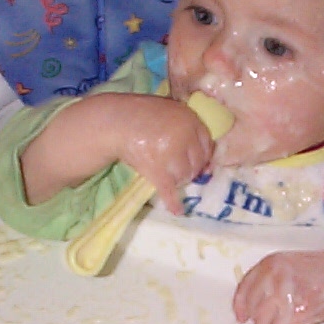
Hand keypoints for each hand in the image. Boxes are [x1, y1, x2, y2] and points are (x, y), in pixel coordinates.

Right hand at [116, 96, 214, 213]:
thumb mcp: (170, 111)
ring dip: (179, 180)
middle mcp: (184, 137)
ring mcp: (171, 154)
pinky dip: (173, 202)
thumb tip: (206, 162)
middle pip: (198, 162)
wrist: (116, 123)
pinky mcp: (157, 170)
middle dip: (191, 168)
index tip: (201, 162)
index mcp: (189, 119)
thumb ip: (187, 128)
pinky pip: (169, 190)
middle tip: (180, 169)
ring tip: (169, 177)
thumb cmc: (142, 115)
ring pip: (185, 176)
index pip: (207, 143)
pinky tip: (178, 211)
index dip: (204, 155)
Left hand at [232, 244, 323, 323]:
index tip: (241, 318)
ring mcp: (284, 296)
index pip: (244, 289)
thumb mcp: (287, 265)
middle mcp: (273, 279)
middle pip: (252, 310)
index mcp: (269, 264)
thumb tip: (254, 306)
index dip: (240, 307)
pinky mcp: (296, 313)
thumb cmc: (319, 270)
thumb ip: (269, 280)